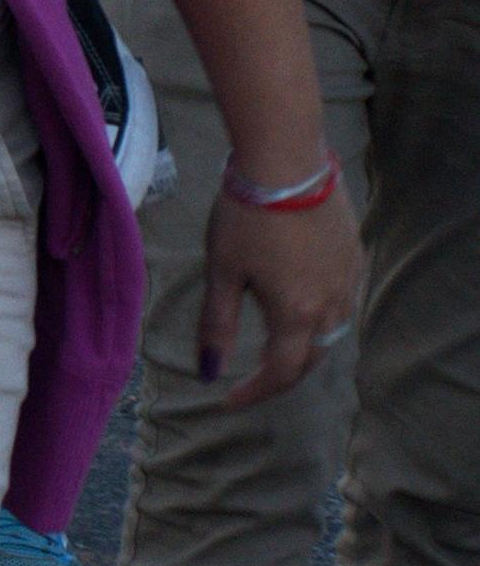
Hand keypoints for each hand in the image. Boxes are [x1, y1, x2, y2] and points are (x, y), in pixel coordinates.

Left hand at [201, 176, 365, 406]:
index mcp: (297, 315)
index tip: (228, 400)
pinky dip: (319, 316)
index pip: (280, 373)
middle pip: (310, 358)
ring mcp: (350, 283)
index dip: (254, 392)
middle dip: (280, 374)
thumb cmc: (247, 216)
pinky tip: (300, 305)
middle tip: (251, 379)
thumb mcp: (223, 271)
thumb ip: (217, 323)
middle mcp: (333, 306)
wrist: (287, 164)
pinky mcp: (356, 259)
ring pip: (330, 332)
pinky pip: (341, 302)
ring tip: (274, 346)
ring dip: (303, 346)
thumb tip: (209, 369)